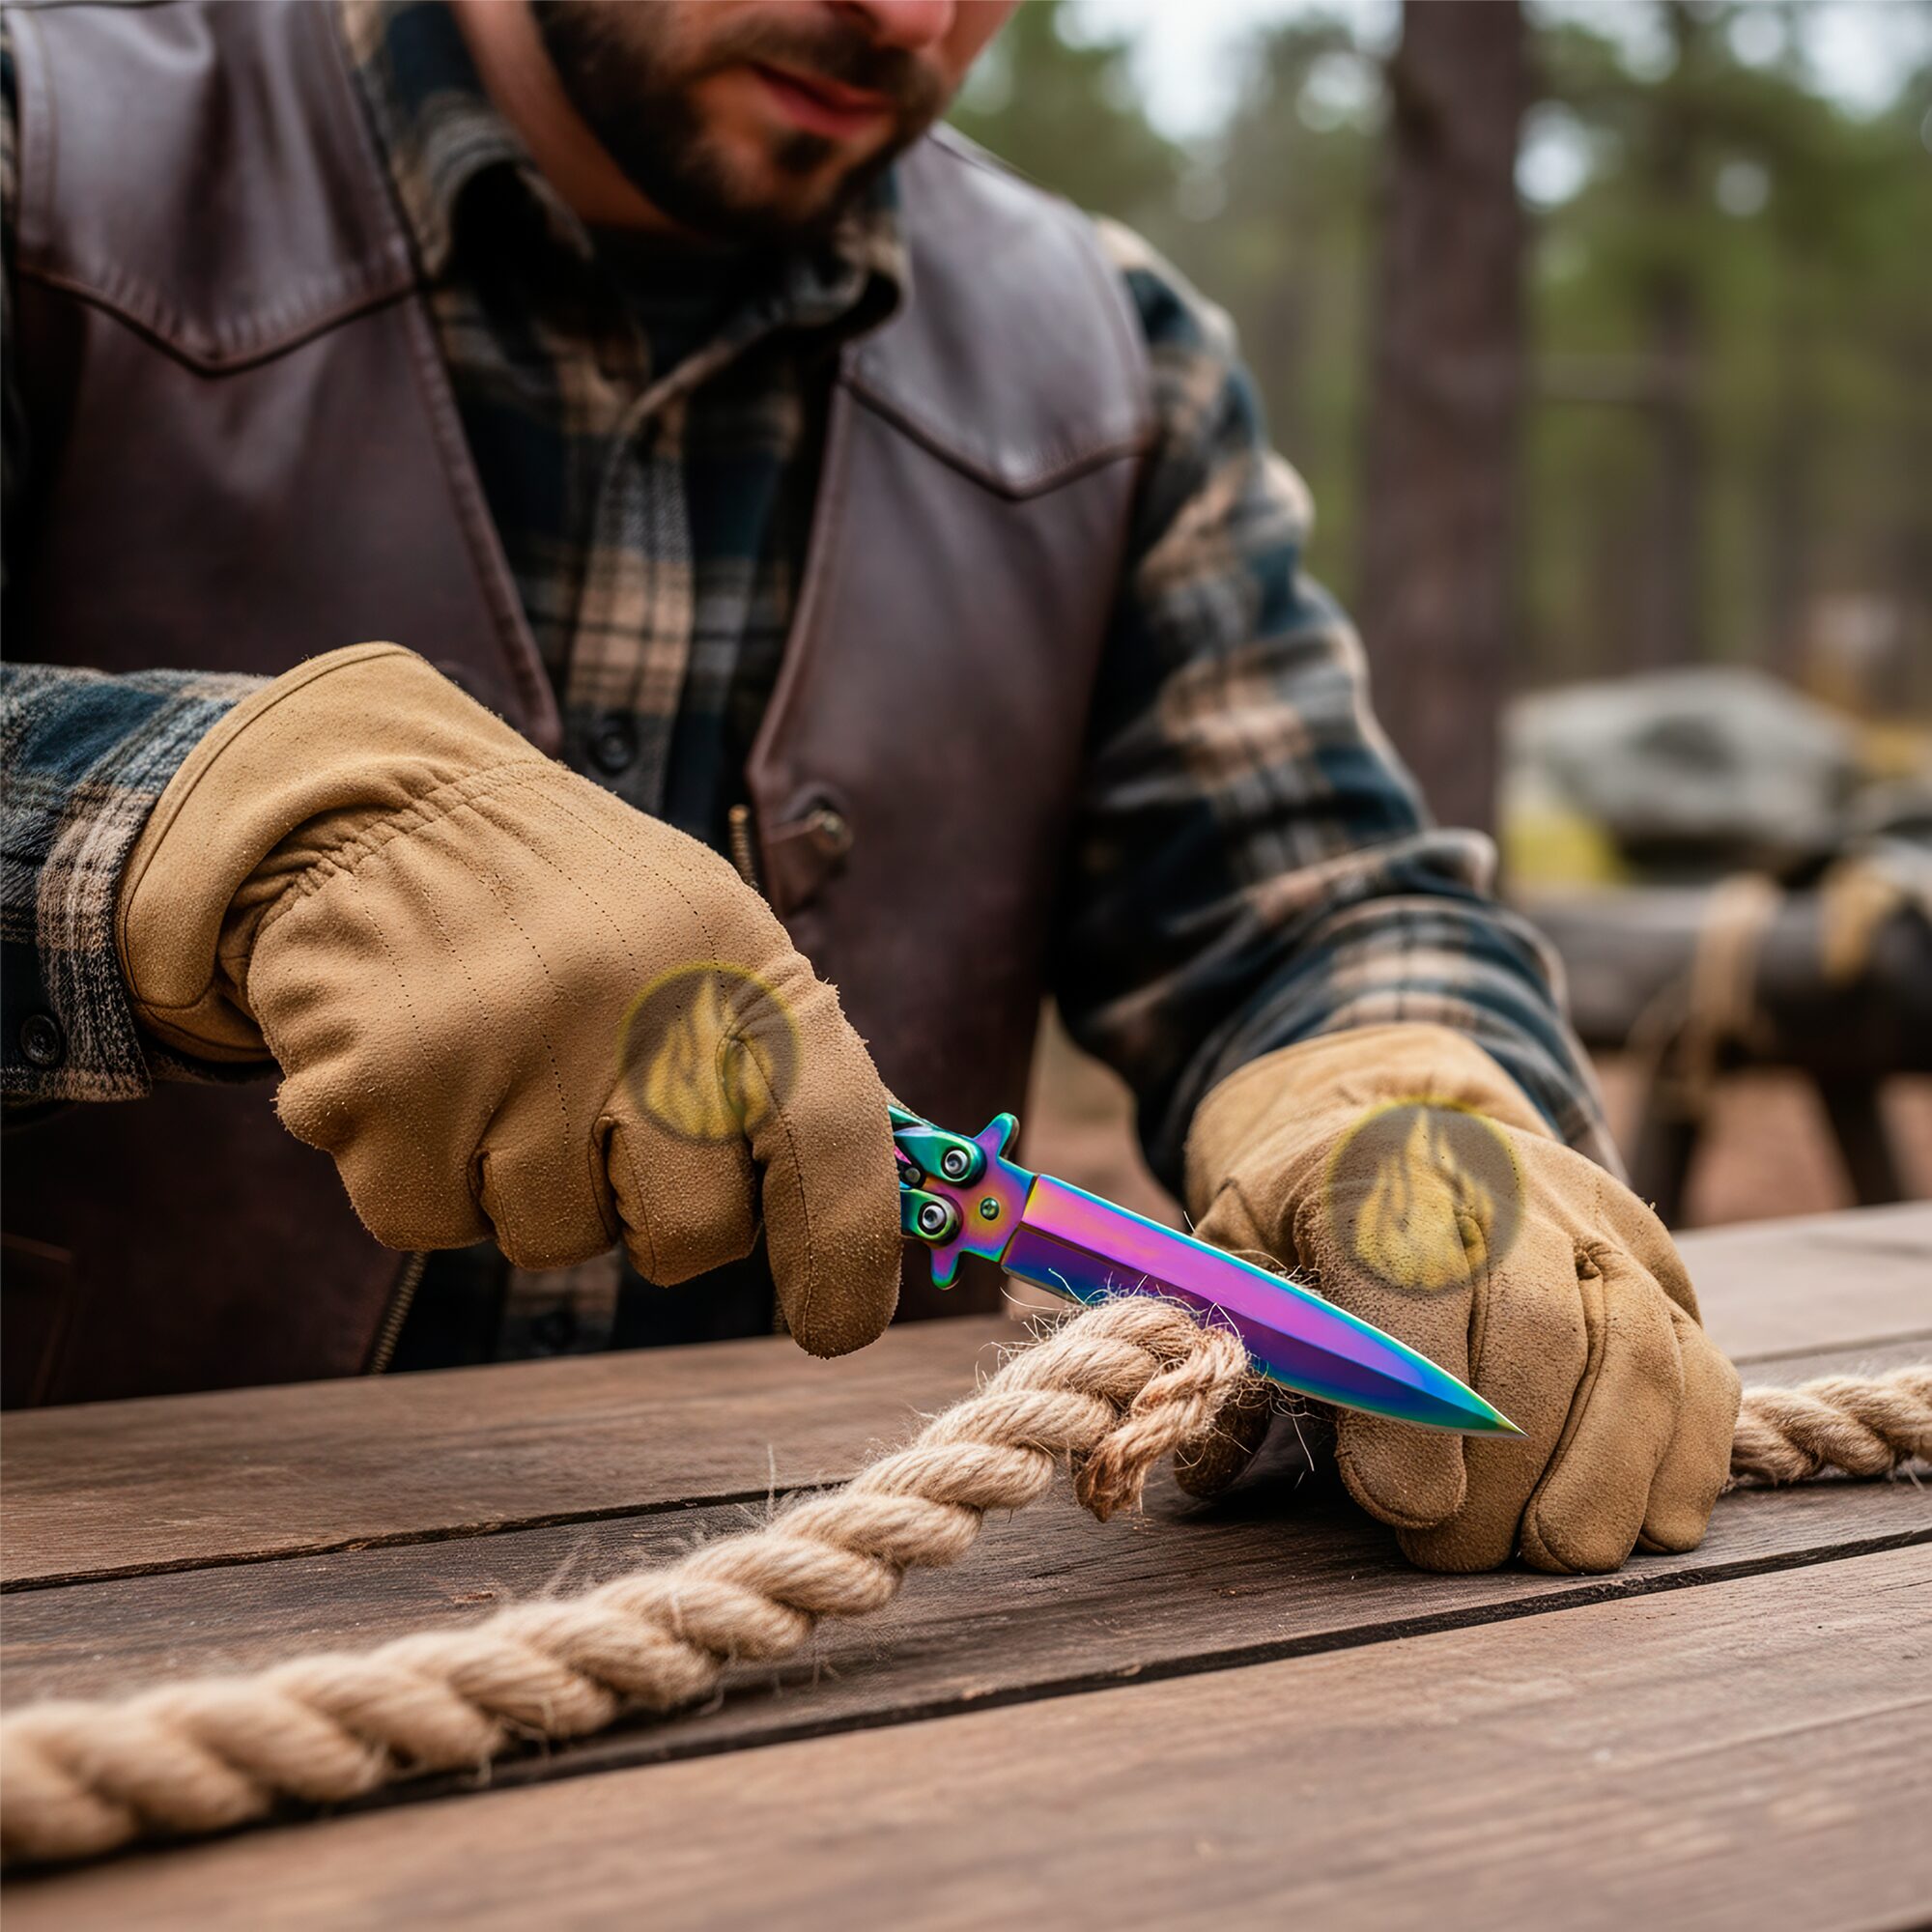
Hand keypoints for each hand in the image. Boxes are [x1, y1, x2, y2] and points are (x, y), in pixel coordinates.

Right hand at [116, 644, 900, 1356]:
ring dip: (526, 1187)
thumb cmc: (571, 905)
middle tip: (608, 1134)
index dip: (846, 1251)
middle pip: (689, 1232)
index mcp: (734, 960)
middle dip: (658, 1225)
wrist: (380, 809)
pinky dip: (422, 1176)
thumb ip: (782, 1065)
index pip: (831, 1133)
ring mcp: (507, 1047)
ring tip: (499, 1065)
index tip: (834, 1328)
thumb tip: (894, 1197)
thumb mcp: (707, 938)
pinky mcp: (383, 1087)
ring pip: (549, 1240)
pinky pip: (429, 1223)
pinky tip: (422, 1074)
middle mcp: (635, 1004)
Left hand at [1183, 1024, 1739, 1572]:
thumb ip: (1232, 1344)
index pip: (1416, 1285)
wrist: (1399, 1129)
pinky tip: (1638, 1525)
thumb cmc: (1303, 1216)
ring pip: (1638, 1348)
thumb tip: (1214, 1466)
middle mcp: (1506, 1186)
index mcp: (1378, 1171)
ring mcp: (1597, 1225)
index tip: (1404, 1508)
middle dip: (1507, 1466)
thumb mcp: (1232, 1249)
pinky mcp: (1663, 1270)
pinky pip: (1702, 1366)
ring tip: (1550, 1555)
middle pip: (1539, 1328)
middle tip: (1456, 1555)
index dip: (1416, 1411)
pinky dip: (1684, 1458)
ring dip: (1603, 1476)